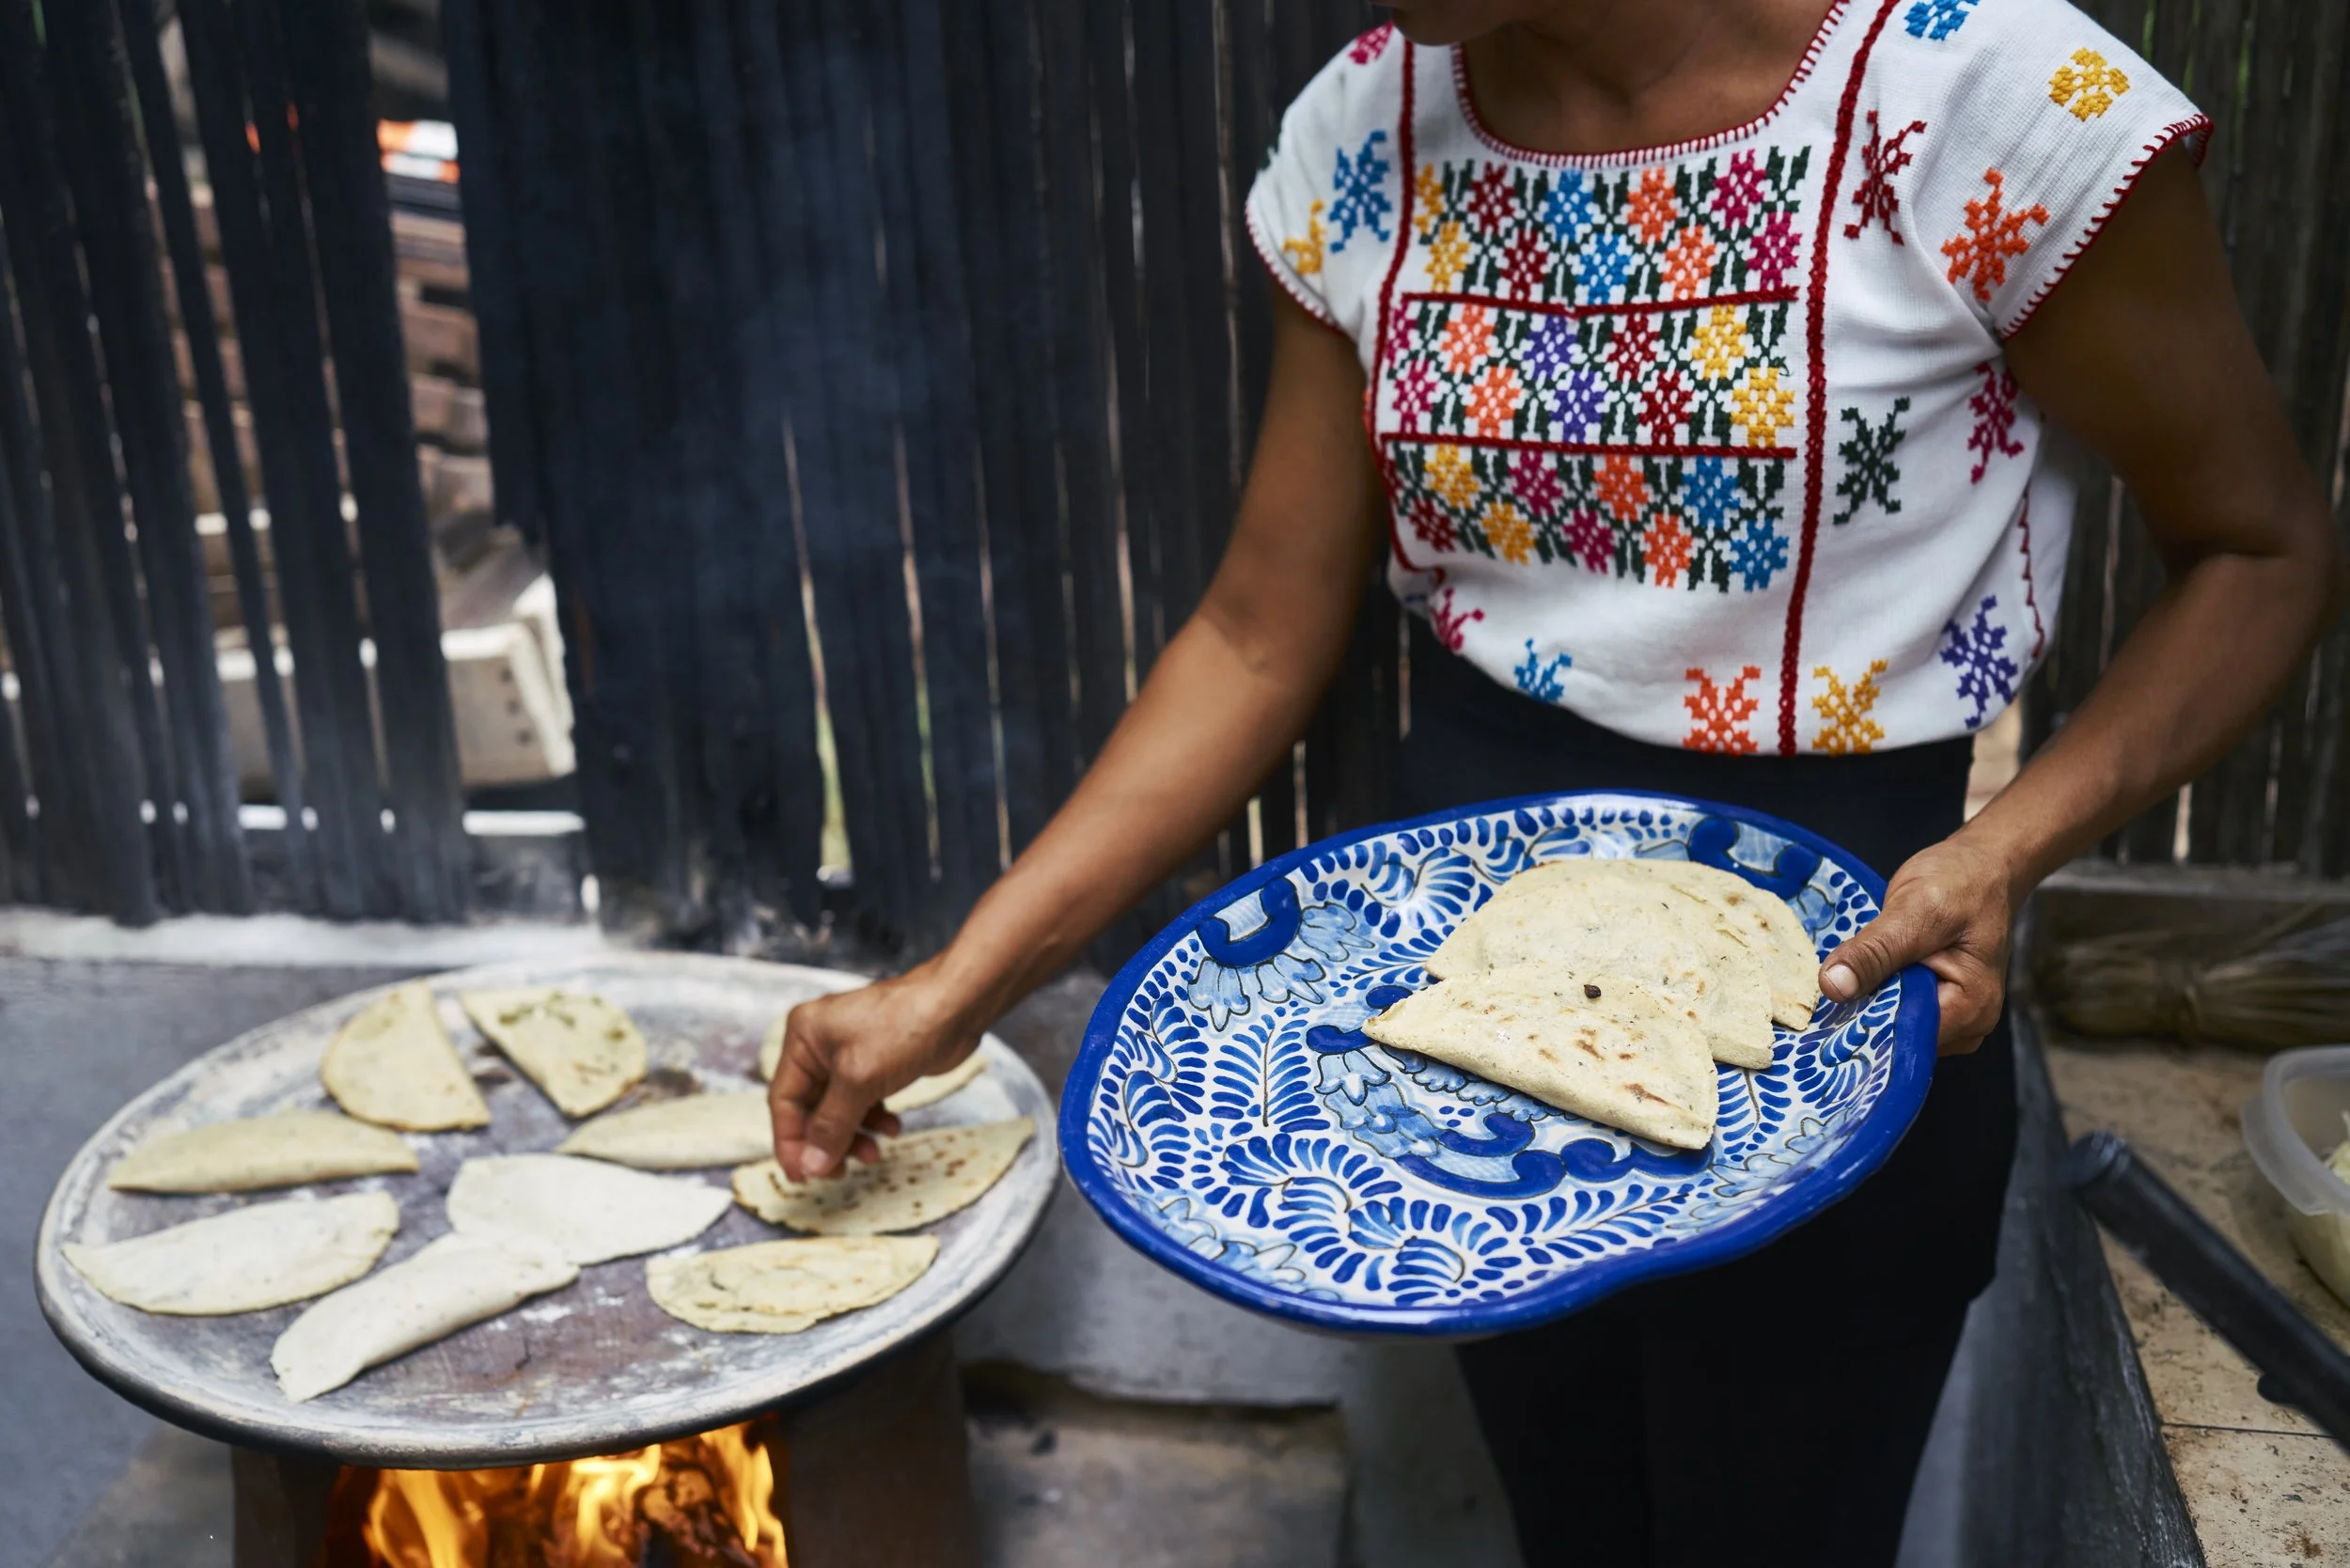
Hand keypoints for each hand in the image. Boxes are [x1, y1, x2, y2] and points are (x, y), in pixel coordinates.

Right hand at [767, 962, 981, 1178]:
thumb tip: (812, 1166)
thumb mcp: (859, 1080)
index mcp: (803, 1038)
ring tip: (873, 1153)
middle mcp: (820, 1045)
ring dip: (852, 1135)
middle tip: (840, 1172)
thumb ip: (832, 1126)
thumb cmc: (905, 1025)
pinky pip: (862, 1102)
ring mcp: (848, 1054)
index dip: (790, 1142)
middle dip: (827, 1141)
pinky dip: (873, 1120)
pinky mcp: (875, 1063)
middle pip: (811, 1108)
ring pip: (838, 1110)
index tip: (802, 1177)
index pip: (784, 1100)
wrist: (957, 1005)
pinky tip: (892, 1129)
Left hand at [1816, 836, 2016, 1054]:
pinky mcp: (1937, 1000)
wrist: (1981, 864)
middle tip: (1822, 993)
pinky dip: (1875, 994)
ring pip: (1895, 1024)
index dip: (1862, 1030)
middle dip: (1860, 1017)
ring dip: (1865, 1004)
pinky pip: (1898, 1008)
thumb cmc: (1960, 882)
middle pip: (1899, 1038)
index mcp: (1972, 1008)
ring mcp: (1954, 1015)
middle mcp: (1969, 1023)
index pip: (1906, 1039)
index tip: (1822, 1017)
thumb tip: (1833, 988)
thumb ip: (1875, 952)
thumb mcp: (1915, 911)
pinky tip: (1857, 976)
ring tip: (1840, 978)